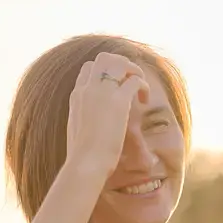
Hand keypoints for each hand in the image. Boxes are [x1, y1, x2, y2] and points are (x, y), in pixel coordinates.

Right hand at [64, 51, 149, 181]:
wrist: (85, 164)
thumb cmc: (81, 158)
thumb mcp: (77, 134)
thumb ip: (84, 123)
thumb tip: (91, 131)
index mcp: (76, 97)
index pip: (89, 69)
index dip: (105, 72)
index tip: (116, 86)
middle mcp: (87, 89)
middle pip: (104, 58)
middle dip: (121, 65)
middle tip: (131, 81)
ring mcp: (102, 92)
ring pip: (120, 63)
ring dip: (134, 71)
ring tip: (140, 89)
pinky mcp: (118, 100)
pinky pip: (135, 80)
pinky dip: (144, 86)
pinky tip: (145, 101)